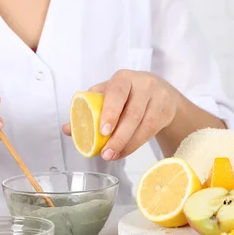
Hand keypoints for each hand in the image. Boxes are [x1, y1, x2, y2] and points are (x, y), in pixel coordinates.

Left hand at [63, 70, 177, 160]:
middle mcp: (143, 84)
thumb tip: (67, 129)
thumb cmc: (128, 95)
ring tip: (112, 156)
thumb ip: (88, 110)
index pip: (117, 92)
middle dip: (118, 136)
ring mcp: (158, 98)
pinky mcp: (166, 111)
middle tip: (105, 153)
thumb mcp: (108, 96)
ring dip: (126, 144)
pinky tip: (123, 152)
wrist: (161, 93)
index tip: (103, 131)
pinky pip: (151, 132)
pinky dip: (135, 145)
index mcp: (123, 78)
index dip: (110, 111)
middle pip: (132, 113)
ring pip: (144, 125)